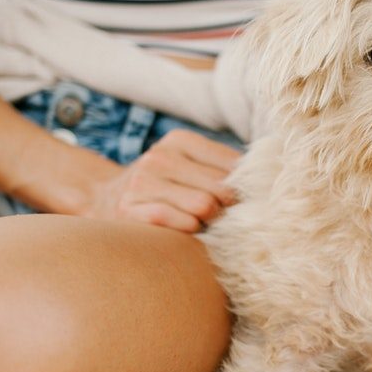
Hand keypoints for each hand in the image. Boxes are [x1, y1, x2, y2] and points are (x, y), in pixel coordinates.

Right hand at [81, 129, 239, 231]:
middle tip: (224, 218)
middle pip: (223, 187)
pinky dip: (191, 230)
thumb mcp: (187, 166)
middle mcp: (160, 157)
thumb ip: (221, 169)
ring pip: (205, 205)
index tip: (246, 201)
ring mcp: (143, 183)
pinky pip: (182, 223)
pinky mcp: (132, 210)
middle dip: (229, 208)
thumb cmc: (162, 188)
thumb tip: (269, 180)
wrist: (102, 200)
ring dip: (210, 222)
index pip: (234, 164)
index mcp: (180, 141)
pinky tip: (186, 230)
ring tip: (203, 224)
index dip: (245, 188)